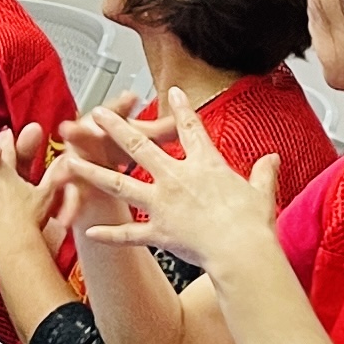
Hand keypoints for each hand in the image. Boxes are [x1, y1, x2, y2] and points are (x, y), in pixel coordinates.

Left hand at [54, 92, 280, 272]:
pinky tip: (90, 232)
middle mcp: (176, 178)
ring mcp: (162, 204)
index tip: (172, 93)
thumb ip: (264, 173)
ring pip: (119, 183)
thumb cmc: (253, 224)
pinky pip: (127, 233)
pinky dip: (109, 234)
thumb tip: (272, 159)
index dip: (182, 109)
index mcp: (205, 165)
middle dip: (115, 127)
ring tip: (71, 162)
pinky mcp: (156, 231)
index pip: (191, 129)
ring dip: (93, 172)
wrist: (241, 250)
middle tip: (98, 113)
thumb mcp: (262, 192)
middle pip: (139, 146)